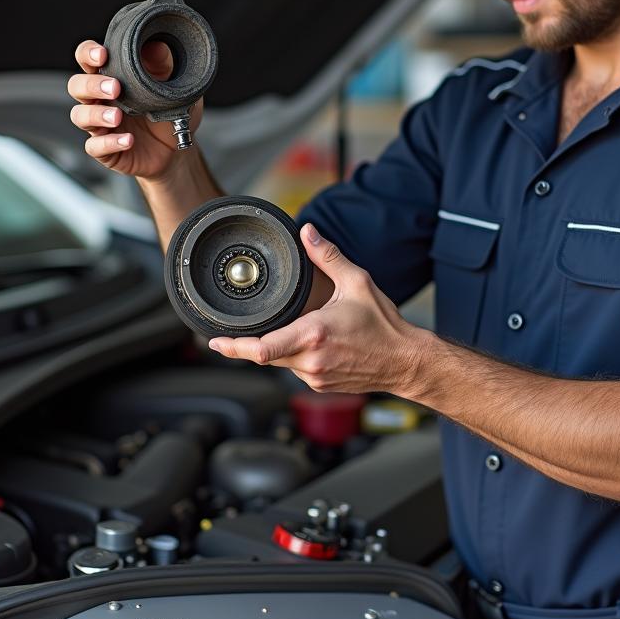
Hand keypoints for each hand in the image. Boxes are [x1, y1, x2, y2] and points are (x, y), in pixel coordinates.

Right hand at [67, 39, 203, 180]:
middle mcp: (100, 100)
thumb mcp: (172, 87)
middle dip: (91, 85)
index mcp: (111, 78)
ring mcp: (100, 124)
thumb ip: (162, 66)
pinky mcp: (105, 149)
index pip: (87, 59)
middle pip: (76, 86)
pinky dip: (108, 143)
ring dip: (96, 114)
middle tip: (115, 88)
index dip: (87, 54)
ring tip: (117, 117)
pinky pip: (94, 146)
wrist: (177, 149)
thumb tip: (156, 44)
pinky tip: (127, 140)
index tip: (102, 55)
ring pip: (79, 115)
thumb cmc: (168, 113)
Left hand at [208, 224, 426, 395]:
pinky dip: (295, 356)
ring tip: (295, 330)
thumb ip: (327, 256)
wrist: (405, 361)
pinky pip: (296, 369)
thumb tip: (308, 232)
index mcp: (313, 333)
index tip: (214, 341)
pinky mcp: (320, 386)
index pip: (260, 349)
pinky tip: (312, 343)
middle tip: (233, 334)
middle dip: (249, 344)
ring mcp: (314, 378)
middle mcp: (310, 360)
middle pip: (264, 355)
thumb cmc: (385, 326)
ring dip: (278, 347)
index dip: (233, 347)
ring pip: (280, 363)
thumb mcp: (357, 282)